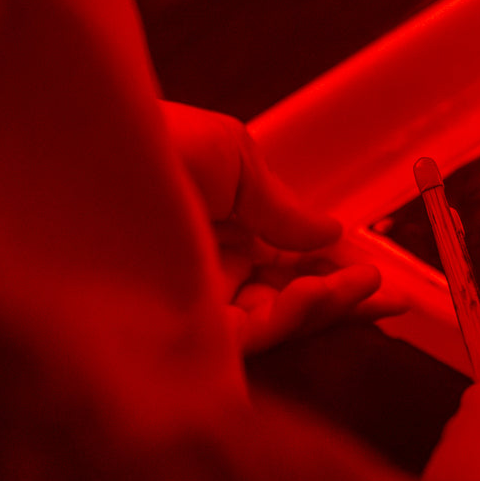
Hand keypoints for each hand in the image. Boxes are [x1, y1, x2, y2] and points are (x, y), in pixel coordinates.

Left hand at [161, 101, 400, 352]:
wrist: (90, 149)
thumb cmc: (151, 141)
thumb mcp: (234, 158)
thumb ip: (283, 206)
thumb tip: (331, 232)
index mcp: (222, 232)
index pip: (291, 265)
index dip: (339, 276)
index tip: (383, 281)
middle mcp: (208, 271)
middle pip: (289, 304)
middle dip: (344, 303)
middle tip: (389, 296)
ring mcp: (192, 300)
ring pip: (274, 325)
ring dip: (323, 307)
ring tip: (358, 283)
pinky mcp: (177, 326)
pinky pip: (245, 339)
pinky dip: (288, 317)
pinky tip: (313, 290)